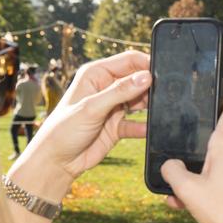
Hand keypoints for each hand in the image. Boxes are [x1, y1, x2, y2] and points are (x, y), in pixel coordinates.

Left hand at [18, 51, 150, 181]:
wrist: (57, 162)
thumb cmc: (64, 130)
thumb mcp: (92, 108)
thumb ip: (120, 92)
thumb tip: (146, 77)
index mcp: (96, 74)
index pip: (128, 61)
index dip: (146, 64)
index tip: (163, 72)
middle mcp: (106, 87)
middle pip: (137, 80)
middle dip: (151, 86)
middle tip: (165, 95)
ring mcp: (113, 107)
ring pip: (141, 101)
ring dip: (150, 106)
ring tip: (160, 112)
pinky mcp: (117, 126)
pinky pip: (137, 123)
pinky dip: (144, 127)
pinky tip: (150, 130)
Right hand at [159, 99, 222, 222]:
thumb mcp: (187, 190)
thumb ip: (171, 172)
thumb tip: (169, 165)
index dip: (221, 100)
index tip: (207, 103)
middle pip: (216, 142)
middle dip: (195, 154)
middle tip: (178, 171)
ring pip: (217, 165)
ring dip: (198, 177)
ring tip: (180, 198)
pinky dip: (209, 189)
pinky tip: (192, 208)